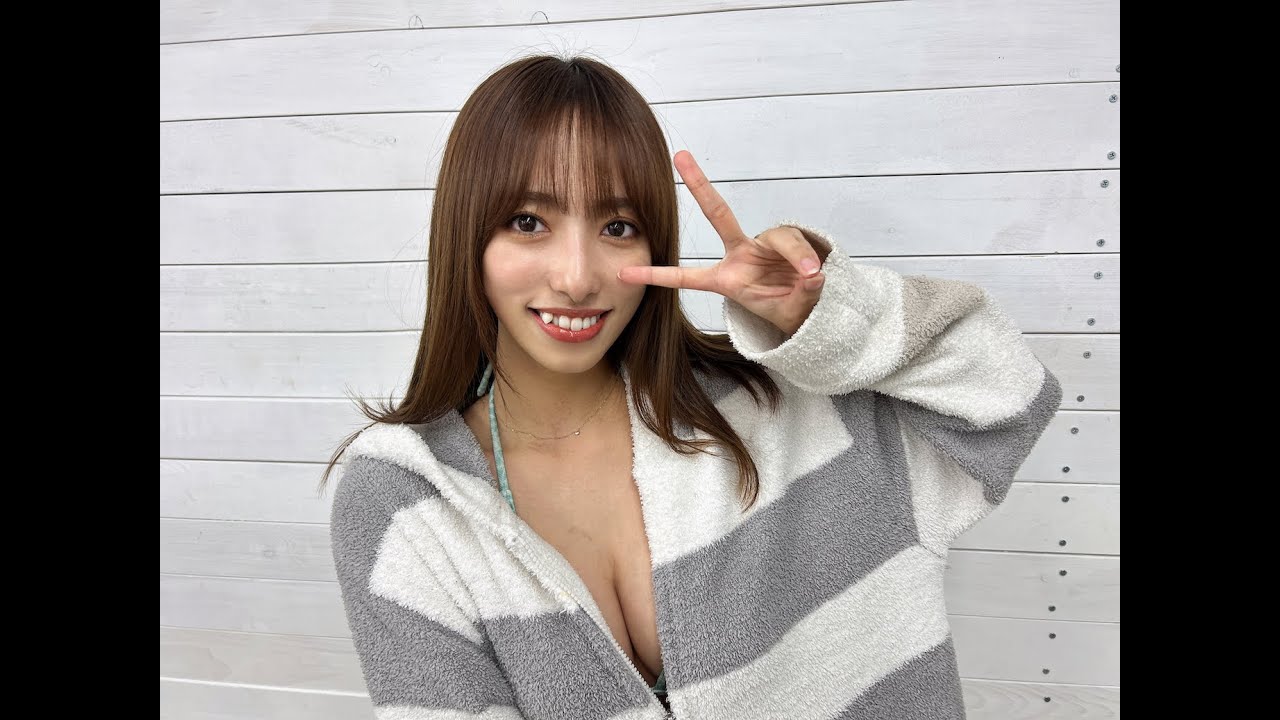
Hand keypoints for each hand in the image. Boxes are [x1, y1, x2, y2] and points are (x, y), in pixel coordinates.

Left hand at [618, 150, 828, 336]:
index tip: (625, 274)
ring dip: (794, 253)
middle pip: (719, 213)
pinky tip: (813, 272)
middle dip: (699, 184)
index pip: (686, 277)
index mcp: (726, 280)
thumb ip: (800, 294)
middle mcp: (741, 255)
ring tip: (808, 274)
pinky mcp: (787, 242)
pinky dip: (806, 256)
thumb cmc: (787, 311)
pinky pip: (796, 241)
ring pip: (779, 237)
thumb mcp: (786, 312)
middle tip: (681, 156)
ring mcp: (763, 245)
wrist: (808, 312)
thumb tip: (813, 274)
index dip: (656, 275)